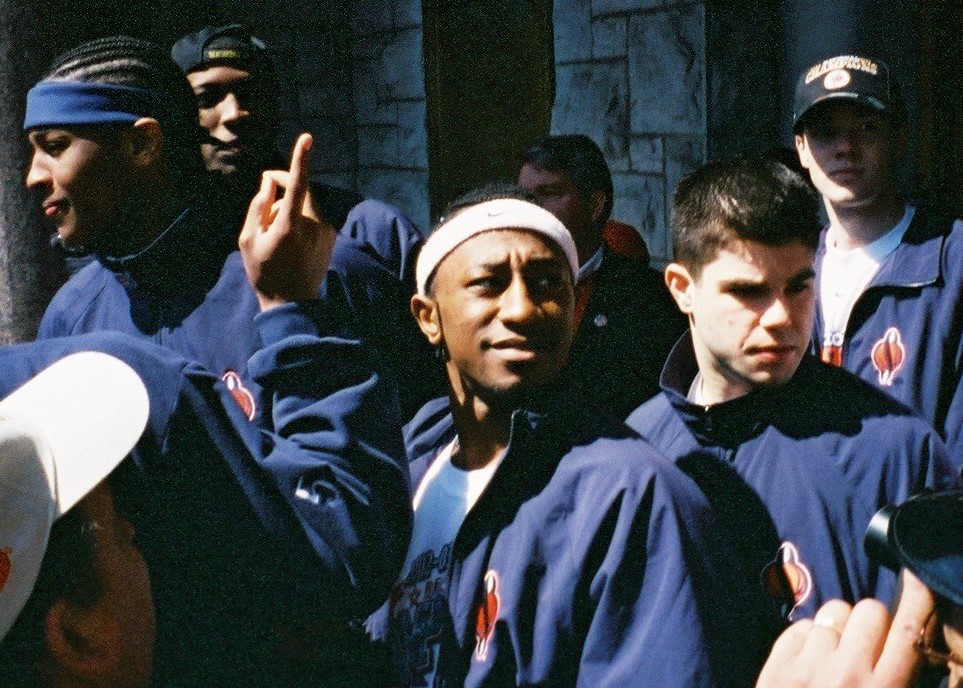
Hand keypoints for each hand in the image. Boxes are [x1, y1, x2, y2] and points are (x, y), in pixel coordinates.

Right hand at [239, 133, 335, 310]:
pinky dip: (301, 216)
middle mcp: (314, 225)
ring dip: (292, 204)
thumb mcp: (248, 239)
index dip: (300, 160)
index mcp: (291, 226)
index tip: (307, 138)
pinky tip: (290, 239)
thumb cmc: (264, 271)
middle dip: (284, 185)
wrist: (292, 302)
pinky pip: (314, 215)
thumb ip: (258, 205)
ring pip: (307, 202)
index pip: (298, 185)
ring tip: (276, 229)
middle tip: (266, 195)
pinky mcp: (332, 235)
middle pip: (302, 189)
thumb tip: (270, 179)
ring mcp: (326, 231)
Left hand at [756, 571, 934, 687]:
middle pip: (870, 610)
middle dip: (874, 621)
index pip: (909, 631)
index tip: (917, 579)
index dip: (918, 599)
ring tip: (836, 655)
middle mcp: (848, 675)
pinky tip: (809, 663)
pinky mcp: (776, 667)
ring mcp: (808, 668)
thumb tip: (907, 647)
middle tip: (869, 644)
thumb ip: (900, 680)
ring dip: (838, 629)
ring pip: (832, 612)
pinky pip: (800, 626)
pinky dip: (806, 638)